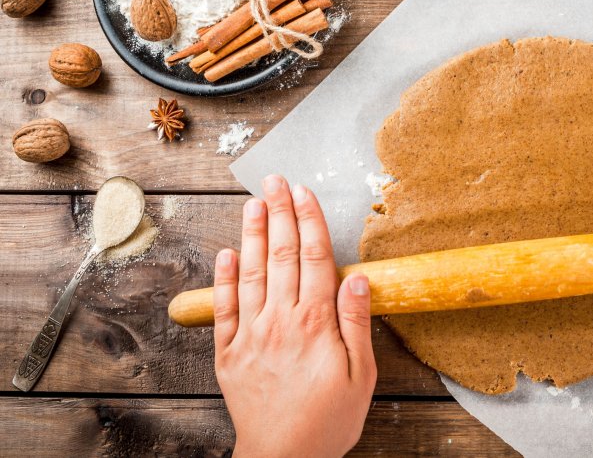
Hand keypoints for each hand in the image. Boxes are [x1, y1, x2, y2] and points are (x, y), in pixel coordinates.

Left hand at [213, 175, 375, 456]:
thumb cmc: (329, 420)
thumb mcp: (362, 376)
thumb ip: (357, 324)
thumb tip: (357, 279)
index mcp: (315, 323)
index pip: (313, 258)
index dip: (309, 221)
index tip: (305, 192)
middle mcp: (280, 320)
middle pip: (280, 255)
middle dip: (279, 214)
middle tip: (275, 181)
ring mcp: (250, 334)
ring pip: (250, 273)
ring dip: (251, 234)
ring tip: (252, 203)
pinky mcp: (229, 353)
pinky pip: (223, 309)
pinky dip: (222, 278)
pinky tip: (225, 254)